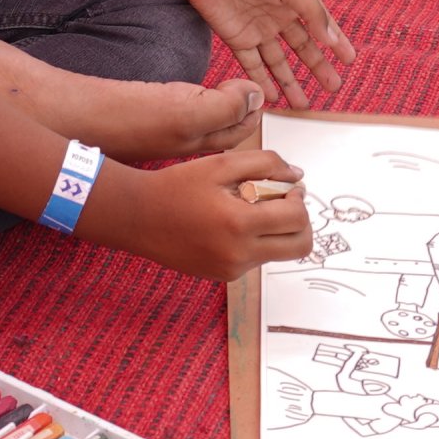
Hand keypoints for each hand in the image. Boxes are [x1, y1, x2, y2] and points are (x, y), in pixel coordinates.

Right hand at [102, 149, 315, 279]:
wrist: (138, 217)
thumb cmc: (177, 186)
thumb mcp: (220, 163)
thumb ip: (265, 163)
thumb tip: (297, 175)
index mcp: (240, 224)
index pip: (296, 219)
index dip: (299, 198)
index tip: (288, 187)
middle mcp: (239, 254)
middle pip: (299, 246)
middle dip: (300, 221)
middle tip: (283, 202)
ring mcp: (232, 269)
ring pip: (279, 253)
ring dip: (277, 231)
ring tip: (250, 209)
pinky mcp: (224, 276)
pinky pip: (256, 259)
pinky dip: (255, 240)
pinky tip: (230, 223)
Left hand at [167, 0, 353, 107]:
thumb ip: (312, 12)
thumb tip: (332, 38)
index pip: (320, 24)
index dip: (336, 41)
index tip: (349, 59)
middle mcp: (277, 16)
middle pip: (302, 48)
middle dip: (318, 68)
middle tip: (332, 87)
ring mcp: (257, 30)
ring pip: (278, 62)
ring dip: (290, 82)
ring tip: (303, 103)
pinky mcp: (237, 40)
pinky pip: (253, 66)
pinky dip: (262, 82)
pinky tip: (272, 97)